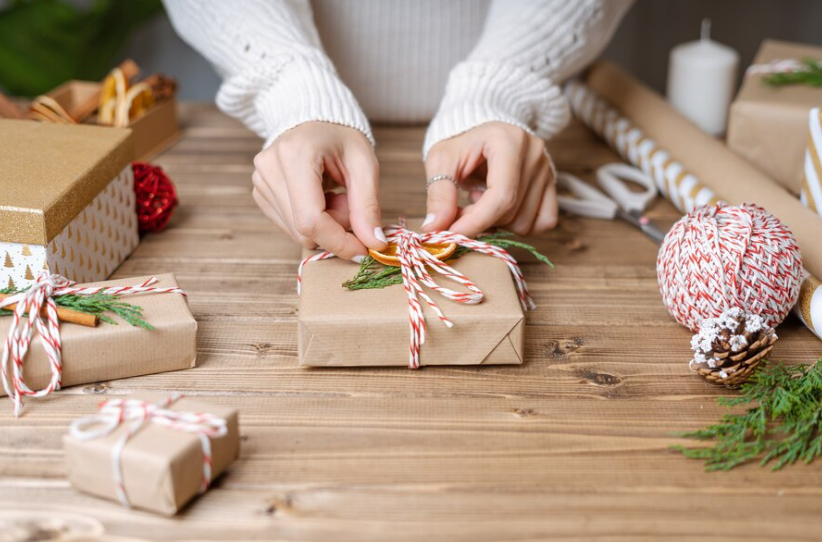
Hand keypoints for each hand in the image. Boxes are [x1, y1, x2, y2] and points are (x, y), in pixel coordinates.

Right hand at [252, 122, 386, 259]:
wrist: (314, 119)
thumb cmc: (341, 137)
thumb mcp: (364, 165)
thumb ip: (368, 206)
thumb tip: (374, 244)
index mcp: (294, 156)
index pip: (310, 220)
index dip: (339, 242)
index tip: (364, 249)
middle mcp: (269, 169)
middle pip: (303, 230)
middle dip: (336, 230)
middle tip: (350, 204)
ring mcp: (260, 182)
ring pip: (296, 233)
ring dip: (324, 225)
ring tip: (334, 196)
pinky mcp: (260, 193)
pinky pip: (289, 226)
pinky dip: (311, 221)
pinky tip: (319, 198)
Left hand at [422, 122, 557, 237]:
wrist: (480, 134)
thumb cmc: (459, 144)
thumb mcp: (441, 162)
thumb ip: (439, 194)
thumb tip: (434, 228)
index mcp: (509, 140)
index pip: (501, 195)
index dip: (475, 221)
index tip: (451, 235)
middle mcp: (534, 153)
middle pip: (511, 211)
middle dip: (480, 220)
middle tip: (461, 207)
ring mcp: (547, 170)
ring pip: (524, 223)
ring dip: (497, 223)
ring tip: (481, 198)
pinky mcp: (552, 185)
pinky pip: (543, 222)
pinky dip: (518, 224)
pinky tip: (500, 206)